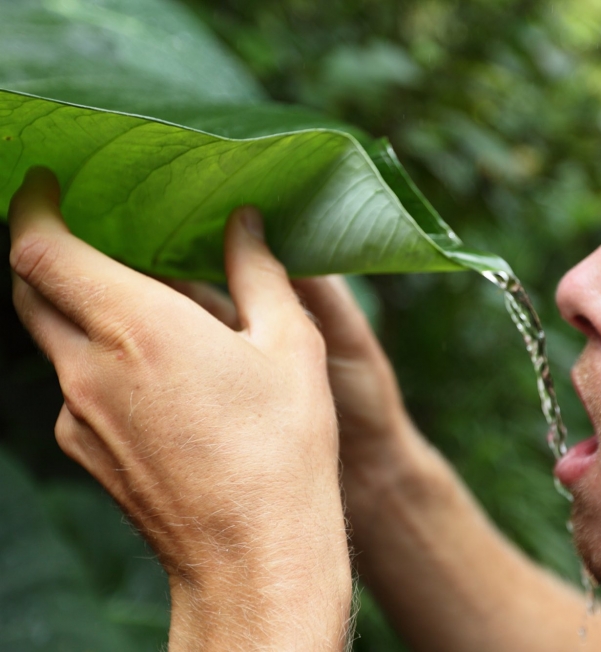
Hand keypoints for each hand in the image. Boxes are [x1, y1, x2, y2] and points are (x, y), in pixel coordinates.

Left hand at [8, 168, 350, 649]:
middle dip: (49, 254)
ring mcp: (77, 415)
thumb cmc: (282, 448)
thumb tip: (244, 222)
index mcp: (136, 325)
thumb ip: (259, 272)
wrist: (253, 554)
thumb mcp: (291, 345)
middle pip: (30, 289)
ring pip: (53, 340)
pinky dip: (96, 362)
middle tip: (96, 236)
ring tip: (143, 310)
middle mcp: (88, 366)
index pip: (39, 248)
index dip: (32, 206)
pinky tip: (157, 378)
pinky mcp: (84, 451)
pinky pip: (73, 387)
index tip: (50, 183)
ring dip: (80, 311)